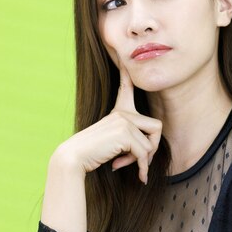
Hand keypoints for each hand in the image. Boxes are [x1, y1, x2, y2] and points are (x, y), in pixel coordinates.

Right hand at [54, 54, 162, 184]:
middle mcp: (123, 112)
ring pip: (152, 143)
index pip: (127, 87)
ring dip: (143, 160)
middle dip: (152, 148)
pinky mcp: (125, 132)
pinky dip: (142, 167)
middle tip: (139, 161)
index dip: (128, 72)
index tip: (125, 55)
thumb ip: (130, 140)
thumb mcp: (114, 142)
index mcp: (119, 111)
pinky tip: (137, 176)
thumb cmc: (92, 153)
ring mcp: (124, 120)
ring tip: (126, 164)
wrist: (74, 157)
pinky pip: (144, 153)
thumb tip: (149, 153)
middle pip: (157, 127)